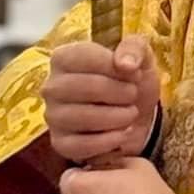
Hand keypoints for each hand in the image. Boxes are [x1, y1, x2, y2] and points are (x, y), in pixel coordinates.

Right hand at [43, 38, 160, 162]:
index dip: (115, 67)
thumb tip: (125, 64)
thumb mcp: (141, 56)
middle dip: (118, 93)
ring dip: (116, 117)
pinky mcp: (60, 143)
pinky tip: (122, 134)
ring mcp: (53, 116)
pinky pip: (80, 145)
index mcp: (65, 58)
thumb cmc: (132, 81)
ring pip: (82, 117)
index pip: (84, 57)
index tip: (135, 74)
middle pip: (83, 87)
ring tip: (130, 114)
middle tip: (133, 96)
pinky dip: (108, 141)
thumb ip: (135, 48)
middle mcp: (52, 86)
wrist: (139, 116)